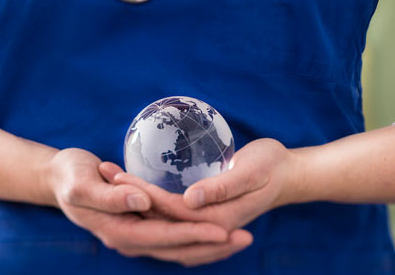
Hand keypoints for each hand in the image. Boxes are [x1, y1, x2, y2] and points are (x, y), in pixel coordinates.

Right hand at [48, 148, 251, 266]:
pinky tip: (215, 231)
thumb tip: (142, 202)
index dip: (194, 234)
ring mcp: (135, 235)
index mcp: (117, 230)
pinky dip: (196, 238)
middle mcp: (129, 239)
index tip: (223, 229)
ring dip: (209, 245)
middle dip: (211, 245)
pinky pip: (173, 239)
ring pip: (179, 248)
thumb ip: (110, 196)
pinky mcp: (140, 226)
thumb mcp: (82, 183)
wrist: (58, 178)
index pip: (163, 237)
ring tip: (239, 237)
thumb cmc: (69, 176)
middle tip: (245, 236)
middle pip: (177, 249)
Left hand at [108, 138, 299, 231]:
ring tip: (111, 181)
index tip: (117, 176)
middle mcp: (210, 227)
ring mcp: (208, 225)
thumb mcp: (253, 171)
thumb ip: (223, 187)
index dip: (141, 193)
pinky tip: (138, 202)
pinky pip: (173, 222)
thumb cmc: (273, 166)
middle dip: (130, 198)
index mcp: (219, 218)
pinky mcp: (207, 217)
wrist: (291, 175)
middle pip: (160, 219)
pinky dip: (152, 211)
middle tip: (103, 175)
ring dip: (136, 205)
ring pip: (164, 223)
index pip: (169, 210)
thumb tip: (190, 200)